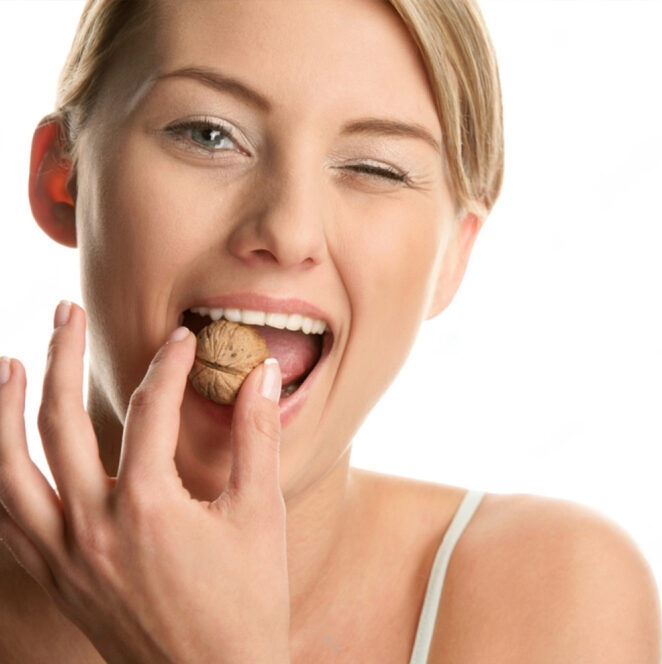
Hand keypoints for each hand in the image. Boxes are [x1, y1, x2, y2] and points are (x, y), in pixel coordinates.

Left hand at [0, 302, 290, 662]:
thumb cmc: (246, 603)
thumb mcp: (259, 516)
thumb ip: (256, 439)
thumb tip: (261, 377)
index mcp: (147, 507)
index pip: (149, 411)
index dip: (168, 365)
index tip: (182, 339)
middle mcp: (92, 527)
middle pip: (58, 423)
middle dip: (61, 357)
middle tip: (67, 312)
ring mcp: (65, 556)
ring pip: (7, 471)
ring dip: (2, 413)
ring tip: (8, 366)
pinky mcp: (57, 578)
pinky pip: (7, 520)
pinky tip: (2, 450)